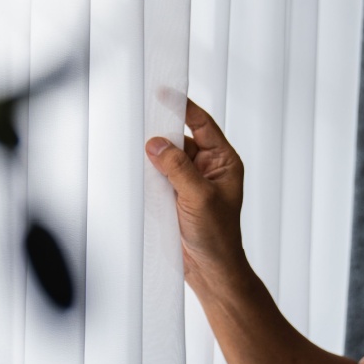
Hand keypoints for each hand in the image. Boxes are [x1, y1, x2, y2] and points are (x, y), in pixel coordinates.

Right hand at [145, 98, 247, 295]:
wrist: (210, 271)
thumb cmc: (217, 236)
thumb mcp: (198, 197)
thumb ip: (177, 167)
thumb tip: (156, 143)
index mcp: (224, 161)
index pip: (202, 124)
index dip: (183, 107)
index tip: (164, 93)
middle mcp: (209, 168)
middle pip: (182, 138)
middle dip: (163, 134)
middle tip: (143, 124)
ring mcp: (192, 182)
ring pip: (167, 157)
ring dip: (155, 157)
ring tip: (139, 152)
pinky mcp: (176, 196)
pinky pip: (160, 176)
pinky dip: (149, 174)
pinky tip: (140, 173)